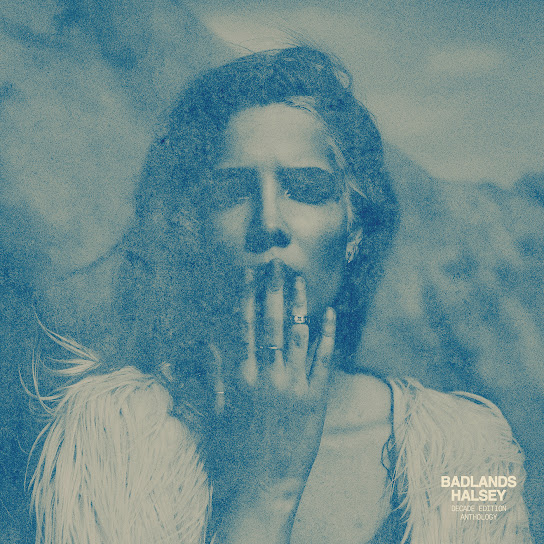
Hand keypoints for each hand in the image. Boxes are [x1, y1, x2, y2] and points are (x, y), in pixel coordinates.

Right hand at [214, 259, 335, 541]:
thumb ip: (214, 373)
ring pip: (298, 334)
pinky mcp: (315, 399)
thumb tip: (208, 342)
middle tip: (278, 263)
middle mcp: (267, 374)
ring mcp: (293, 385)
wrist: (259, 487)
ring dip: (300, 304)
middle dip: (274, 289)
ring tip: (301, 279)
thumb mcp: (215, 410)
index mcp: (240, 375)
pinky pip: (324, 359)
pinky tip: (330, 313)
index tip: (249, 273)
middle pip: (271, 322)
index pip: (242, 325)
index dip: (246, 296)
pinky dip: (328, 334)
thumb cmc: (232, 452)